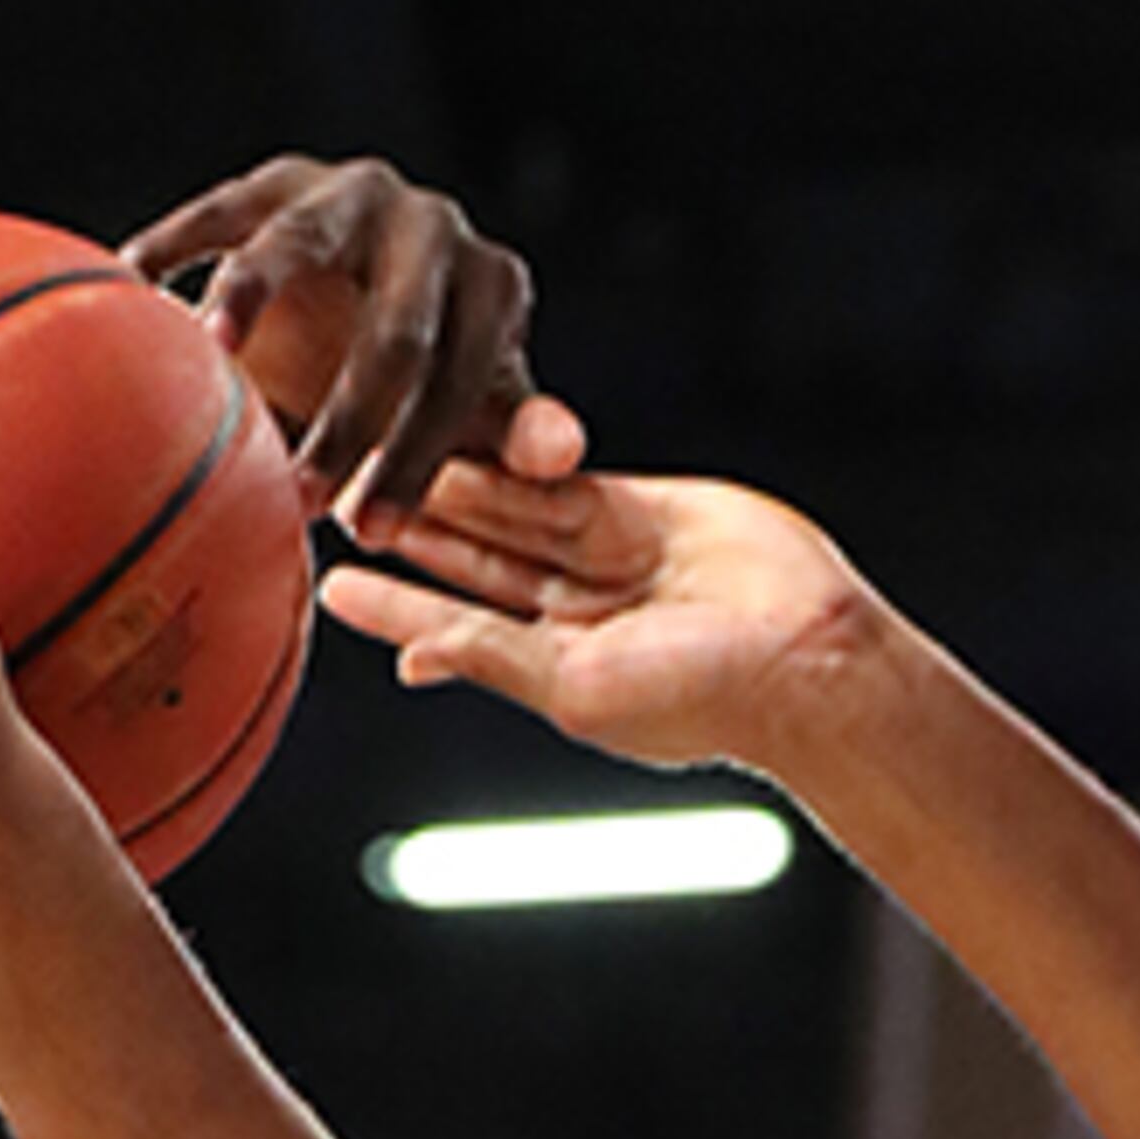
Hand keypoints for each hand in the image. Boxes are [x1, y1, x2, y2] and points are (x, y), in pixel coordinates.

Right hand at [123, 155, 581, 520]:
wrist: (381, 290)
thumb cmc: (439, 381)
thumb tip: (563, 451)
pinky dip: (173, 250)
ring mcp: (347, 194)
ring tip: (208, 358)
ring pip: (296, 246)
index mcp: (493, 287)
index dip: (420, 461)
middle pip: (393, 325)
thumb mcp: (483, 414)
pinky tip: (133, 289)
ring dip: (250, 303)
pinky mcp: (274, 183)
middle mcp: (428, 224)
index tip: (370, 533)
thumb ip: (516, 436)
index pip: (464, 381)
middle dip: (347, 420)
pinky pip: (217, 212)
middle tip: (299, 495)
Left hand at [320, 464, 889, 779]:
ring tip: (380, 454)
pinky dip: (514, 467)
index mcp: (555, 672)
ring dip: (449, 489)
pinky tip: (459, 441)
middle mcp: (574, 617)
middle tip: (341, 494)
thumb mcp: (574, 687)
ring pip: (512, 515)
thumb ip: (492, 656)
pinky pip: (563, 483)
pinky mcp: (640, 511)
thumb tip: (412, 656)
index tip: (334, 582)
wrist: (805, 654)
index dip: (397, 602)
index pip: (458, 626)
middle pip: (475, 563)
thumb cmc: (698, 696)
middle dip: (412, 530)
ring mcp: (607, 561)